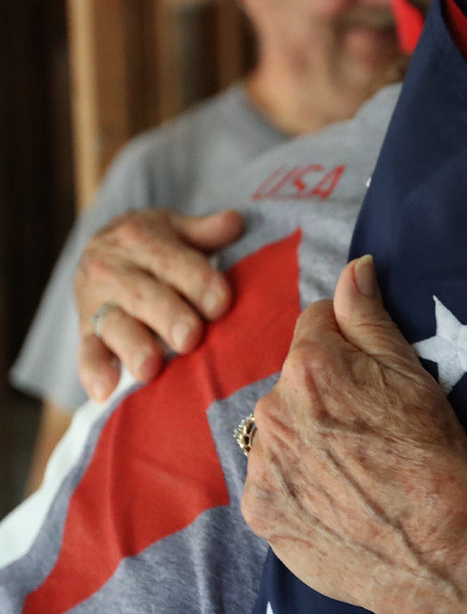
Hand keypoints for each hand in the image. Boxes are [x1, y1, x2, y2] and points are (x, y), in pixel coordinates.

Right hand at [75, 208, 243, 400]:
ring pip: (115, 326)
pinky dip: (93, 372)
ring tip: (151, 369)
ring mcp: (97, 302)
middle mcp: (114, 270)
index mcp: (141, 240)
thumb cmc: (155, 243)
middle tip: (190, 337)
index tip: (220, 303)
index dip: (197, 281)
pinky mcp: (85, 330)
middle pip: (144, 296)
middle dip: (168, 316)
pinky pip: (86, 351)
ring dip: (133, 348)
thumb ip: (206, 230)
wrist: (102, 247)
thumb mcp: (176, 227)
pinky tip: (105, 392)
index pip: (172, 261)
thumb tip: (234, 221)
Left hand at [241, 256, 466, 613]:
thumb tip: (353, 268)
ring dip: (307, 438)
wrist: (439, 555)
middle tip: (372, 430)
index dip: (350, 345)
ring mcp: (261, 466)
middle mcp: (272, 411)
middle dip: (326, 392)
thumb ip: (370, 317)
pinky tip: (338, 500)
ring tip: (356, 470)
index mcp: (311, 367)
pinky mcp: (260, 513)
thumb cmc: (437, 460)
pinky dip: (297, 484)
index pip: (316, 324)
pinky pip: (272, 478)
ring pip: (282, 429)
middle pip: (296, 379)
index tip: (374, 377)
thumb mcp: (413, 376)